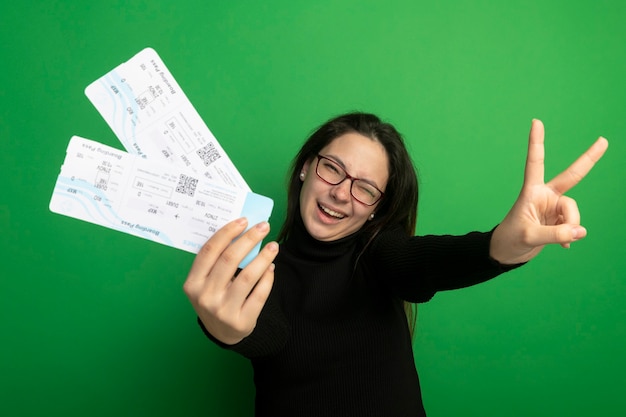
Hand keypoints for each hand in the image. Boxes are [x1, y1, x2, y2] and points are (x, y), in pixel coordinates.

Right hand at [183, 218, 278, 344]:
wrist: (223, 333)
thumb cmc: (216, 298)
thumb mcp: (207, 283)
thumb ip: (218, 262)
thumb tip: (243, 232)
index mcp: (193, 283)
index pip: (209, 251)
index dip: (227, 232)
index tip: (244, 220)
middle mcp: (205, 297)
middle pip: (229, 259)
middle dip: (249, 239)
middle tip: (264, 227)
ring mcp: (223, 310)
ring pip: (247, 276)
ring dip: (263, 257)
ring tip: (274, 246)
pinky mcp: (241, 320)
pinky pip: (259, 293)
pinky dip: (268, 277)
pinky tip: (271, 267)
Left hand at [490, 119, 607, 264]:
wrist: (507, 253)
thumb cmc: (510, 240)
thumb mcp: (530, 237)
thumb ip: (556, 235)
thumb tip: (580, 231)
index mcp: (532, 191)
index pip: (535, 162)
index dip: (536, 142)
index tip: (536, 121)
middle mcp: (545, 195)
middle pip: (572, 176)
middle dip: (589, 159)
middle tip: (604, 140)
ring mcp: (553, 207)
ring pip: (573, 211)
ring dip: (571, 226)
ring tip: (562, 241)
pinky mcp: (558, 220)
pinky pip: (573, 225)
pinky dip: (570, 236)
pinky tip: (564, 245)